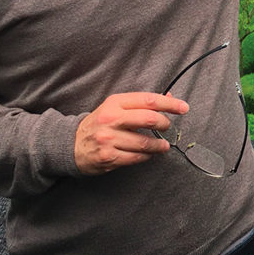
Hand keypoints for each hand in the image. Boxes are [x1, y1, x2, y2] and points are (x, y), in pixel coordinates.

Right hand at [74, 92, 188, 174]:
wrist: (71, 143)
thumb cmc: (99, 123)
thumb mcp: (115, 106)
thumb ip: (140, 103)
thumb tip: (169, 96)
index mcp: (115, 102)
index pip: (148, 100)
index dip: (169, 103)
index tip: (183, 107)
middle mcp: (112, 118)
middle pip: (149, 119)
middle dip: (164, 123)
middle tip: (169, 127)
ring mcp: (109, 139)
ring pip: (144, 142)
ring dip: (159, 144)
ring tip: (163, 145)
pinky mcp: (108, 157)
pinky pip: (135, 157)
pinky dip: (147, 155)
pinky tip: (150, 153)